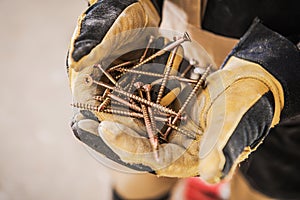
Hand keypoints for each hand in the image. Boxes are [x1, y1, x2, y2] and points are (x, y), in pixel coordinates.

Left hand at [72, 51, 283, 182]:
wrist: (248, 84)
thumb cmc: (246, 106)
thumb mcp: (235, 126)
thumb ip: (223, 149)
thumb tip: (213, 174)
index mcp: (190, 156)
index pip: (154, 157)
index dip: (129, 146)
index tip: (106, 131)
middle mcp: (176, 143)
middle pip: (137, 141)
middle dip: (110, 133)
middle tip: (81, 122)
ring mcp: (170, 126)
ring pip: (136, 124)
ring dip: (112, 117)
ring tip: (83, 110)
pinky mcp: (168, 109)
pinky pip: (143, 107)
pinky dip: (125, 101)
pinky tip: (106, 94)